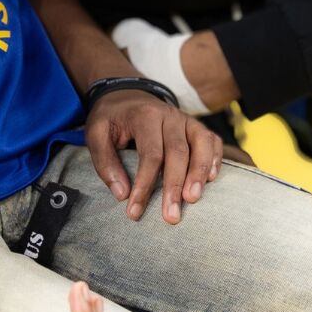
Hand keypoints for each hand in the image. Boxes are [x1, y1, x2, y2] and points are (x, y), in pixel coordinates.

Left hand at [84, 89, 223, 222]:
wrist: (127, 94)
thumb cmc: (112, 118)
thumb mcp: (96, 133)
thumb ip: (104, 162)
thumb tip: (121, 194)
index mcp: (144, 115)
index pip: (150, 154)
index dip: (144, 185)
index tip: (135, 211)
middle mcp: (169, 115)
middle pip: (178, 152)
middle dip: (174, 186)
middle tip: (171, 216)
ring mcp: (186, 119)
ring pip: (201, 144)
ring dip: (199, 173)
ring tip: (193, 200)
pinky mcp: (196, 126)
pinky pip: (212, 141)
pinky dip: (215, 159)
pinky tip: (211, 180)